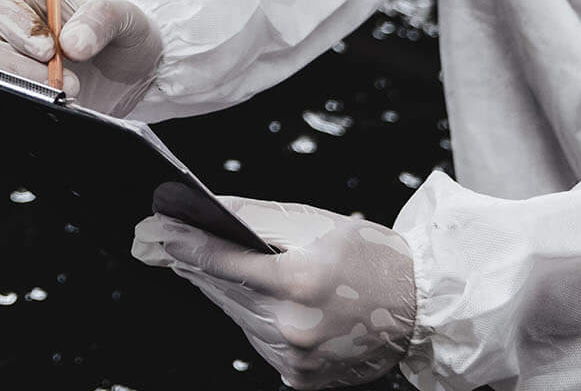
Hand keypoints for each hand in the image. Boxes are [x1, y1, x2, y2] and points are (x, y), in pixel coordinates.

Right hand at [0, 0, 161, 115]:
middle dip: (22, 68)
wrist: (130, 69)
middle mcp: (4, 28)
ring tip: (70, 91)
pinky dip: (31, 104)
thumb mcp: (124, 15)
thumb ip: (100, 18)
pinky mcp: (14, 92)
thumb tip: (72, 42)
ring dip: (28, 88)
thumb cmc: (119, 31)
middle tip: (62, 81)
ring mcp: (5, 63)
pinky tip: (60, 104)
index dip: (14, 24)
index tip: (48, 49)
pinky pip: (6, 99)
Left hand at [133, 193, 417, 388]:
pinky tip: (263, 302)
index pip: (225, 261)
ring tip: (215, 268)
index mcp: (300, 280)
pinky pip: (261, 344)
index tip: (161, 232)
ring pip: (239, 320)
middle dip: (198, 266)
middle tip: (169, 245)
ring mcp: (298, 358)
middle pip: (225, 293)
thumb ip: (259, 217)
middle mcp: (295, 326)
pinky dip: (256, 322)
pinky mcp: (301, 378)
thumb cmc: (372, 256)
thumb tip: (211, 207)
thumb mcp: (318, 222)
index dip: (188, 245)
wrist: (419, 306)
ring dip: (227, 294)